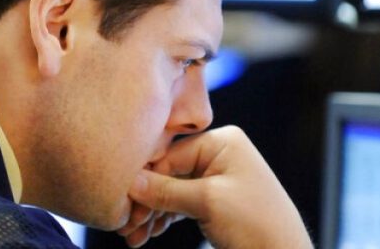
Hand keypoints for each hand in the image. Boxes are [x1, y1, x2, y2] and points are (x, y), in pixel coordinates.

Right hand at [127, 125, 312, 248]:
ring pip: (171, 191)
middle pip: (168, 172)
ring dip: (151, 213)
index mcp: (222, 142)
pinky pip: (181, 203)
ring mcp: (217, 177)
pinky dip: (164, 218)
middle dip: (146, 201)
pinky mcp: (215, 200)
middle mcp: (219, 154)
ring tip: (134, 237)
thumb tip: (130, 182)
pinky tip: (147, 234)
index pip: (170, 154)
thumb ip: (166, 190)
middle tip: (126, 226)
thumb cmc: (256, 223)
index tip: (124, 205)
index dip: (144, 181)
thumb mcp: (208, 202)